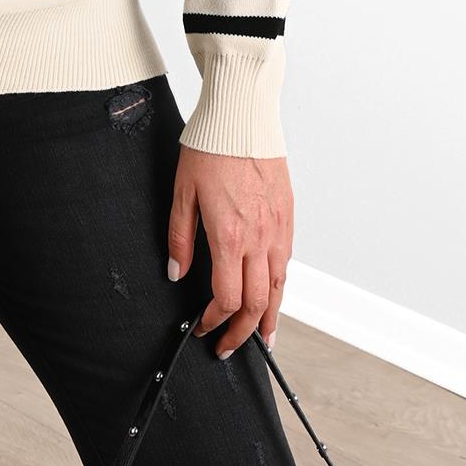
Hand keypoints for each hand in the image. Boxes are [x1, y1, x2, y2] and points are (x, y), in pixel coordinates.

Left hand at [166, 146, 292, 358]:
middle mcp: (259, 238)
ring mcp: (278, 228)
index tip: (203, 329)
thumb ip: (180, 238)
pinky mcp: (288, 215)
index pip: (226, 298)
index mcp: (229, 236)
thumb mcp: (182, 193)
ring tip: (262, 338)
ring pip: (279, 287)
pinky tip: (274, 294)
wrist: (241, 117)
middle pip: (256, 303)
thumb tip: (177, 273)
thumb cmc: (209, 149)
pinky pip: (287, 262)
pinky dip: (281, 287)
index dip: (214, 322)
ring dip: (269, 318)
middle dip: (243, 333)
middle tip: (230, 347)